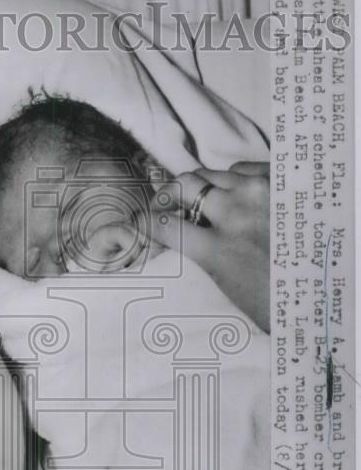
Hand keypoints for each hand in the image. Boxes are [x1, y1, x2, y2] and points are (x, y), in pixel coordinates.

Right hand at [149, 162, 269, 331]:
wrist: (329, 291)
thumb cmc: (277, 301)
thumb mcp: (229, 287)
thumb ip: (202, 256)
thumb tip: (178, 234)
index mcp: (220, 251)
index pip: (164, 225)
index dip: (146, 223)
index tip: (140, 224)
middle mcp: (237, 213)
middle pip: (184, 184)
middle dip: (169, 195)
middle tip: (166, 207)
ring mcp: (262, 192)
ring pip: (212, 174)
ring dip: (202, 188)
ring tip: (204, 204)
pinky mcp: (282, 182)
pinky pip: (244, 169)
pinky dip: (234, 181)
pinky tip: (239, 199)